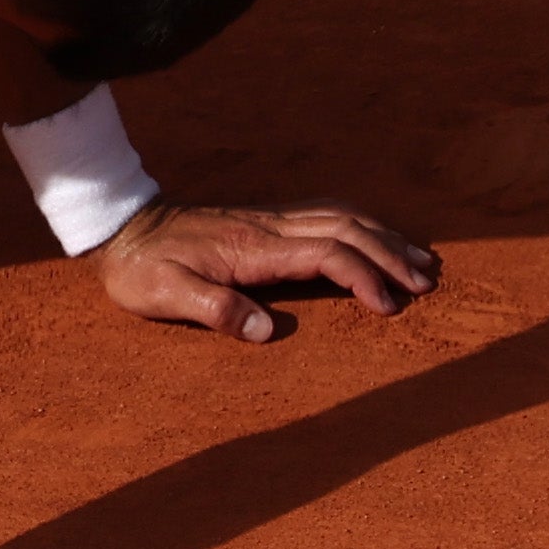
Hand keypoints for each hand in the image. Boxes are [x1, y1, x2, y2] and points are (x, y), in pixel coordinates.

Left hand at [93, 201, 439, 339]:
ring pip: (341, 217)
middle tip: (427, 282)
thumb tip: (268, 331)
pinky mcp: (265, 222)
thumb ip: (216, 309)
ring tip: (420, 260)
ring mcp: (269, 220)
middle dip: (390, 255)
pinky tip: (375, 240)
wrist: (121, 227)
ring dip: (383, 237)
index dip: (362, 276)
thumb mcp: (165, 293)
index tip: (388, 306)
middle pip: (346, 229)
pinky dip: (360, 228)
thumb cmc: (141, 267)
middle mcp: (269, 227)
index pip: (326, 253)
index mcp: (254, 247)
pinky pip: (325, 217)